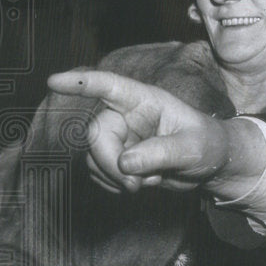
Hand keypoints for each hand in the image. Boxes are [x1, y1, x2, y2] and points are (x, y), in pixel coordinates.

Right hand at [48, 70, 265, 197]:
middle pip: (96, 133)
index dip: (81, 83)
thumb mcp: (193, 148)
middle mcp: (127, 115)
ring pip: (93, 157)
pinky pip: (98, 172)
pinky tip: (140, 184)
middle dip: (109, 162)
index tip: (54, 81)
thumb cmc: (208, 145)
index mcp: (145, 100)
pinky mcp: (116, 158)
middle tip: (134, 185)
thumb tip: (125, 163)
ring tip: (149, 181)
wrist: (211, 166)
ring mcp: (120, 137)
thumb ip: (161, 153)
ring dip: (115, 177)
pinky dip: (114, 184)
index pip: (109, 86)